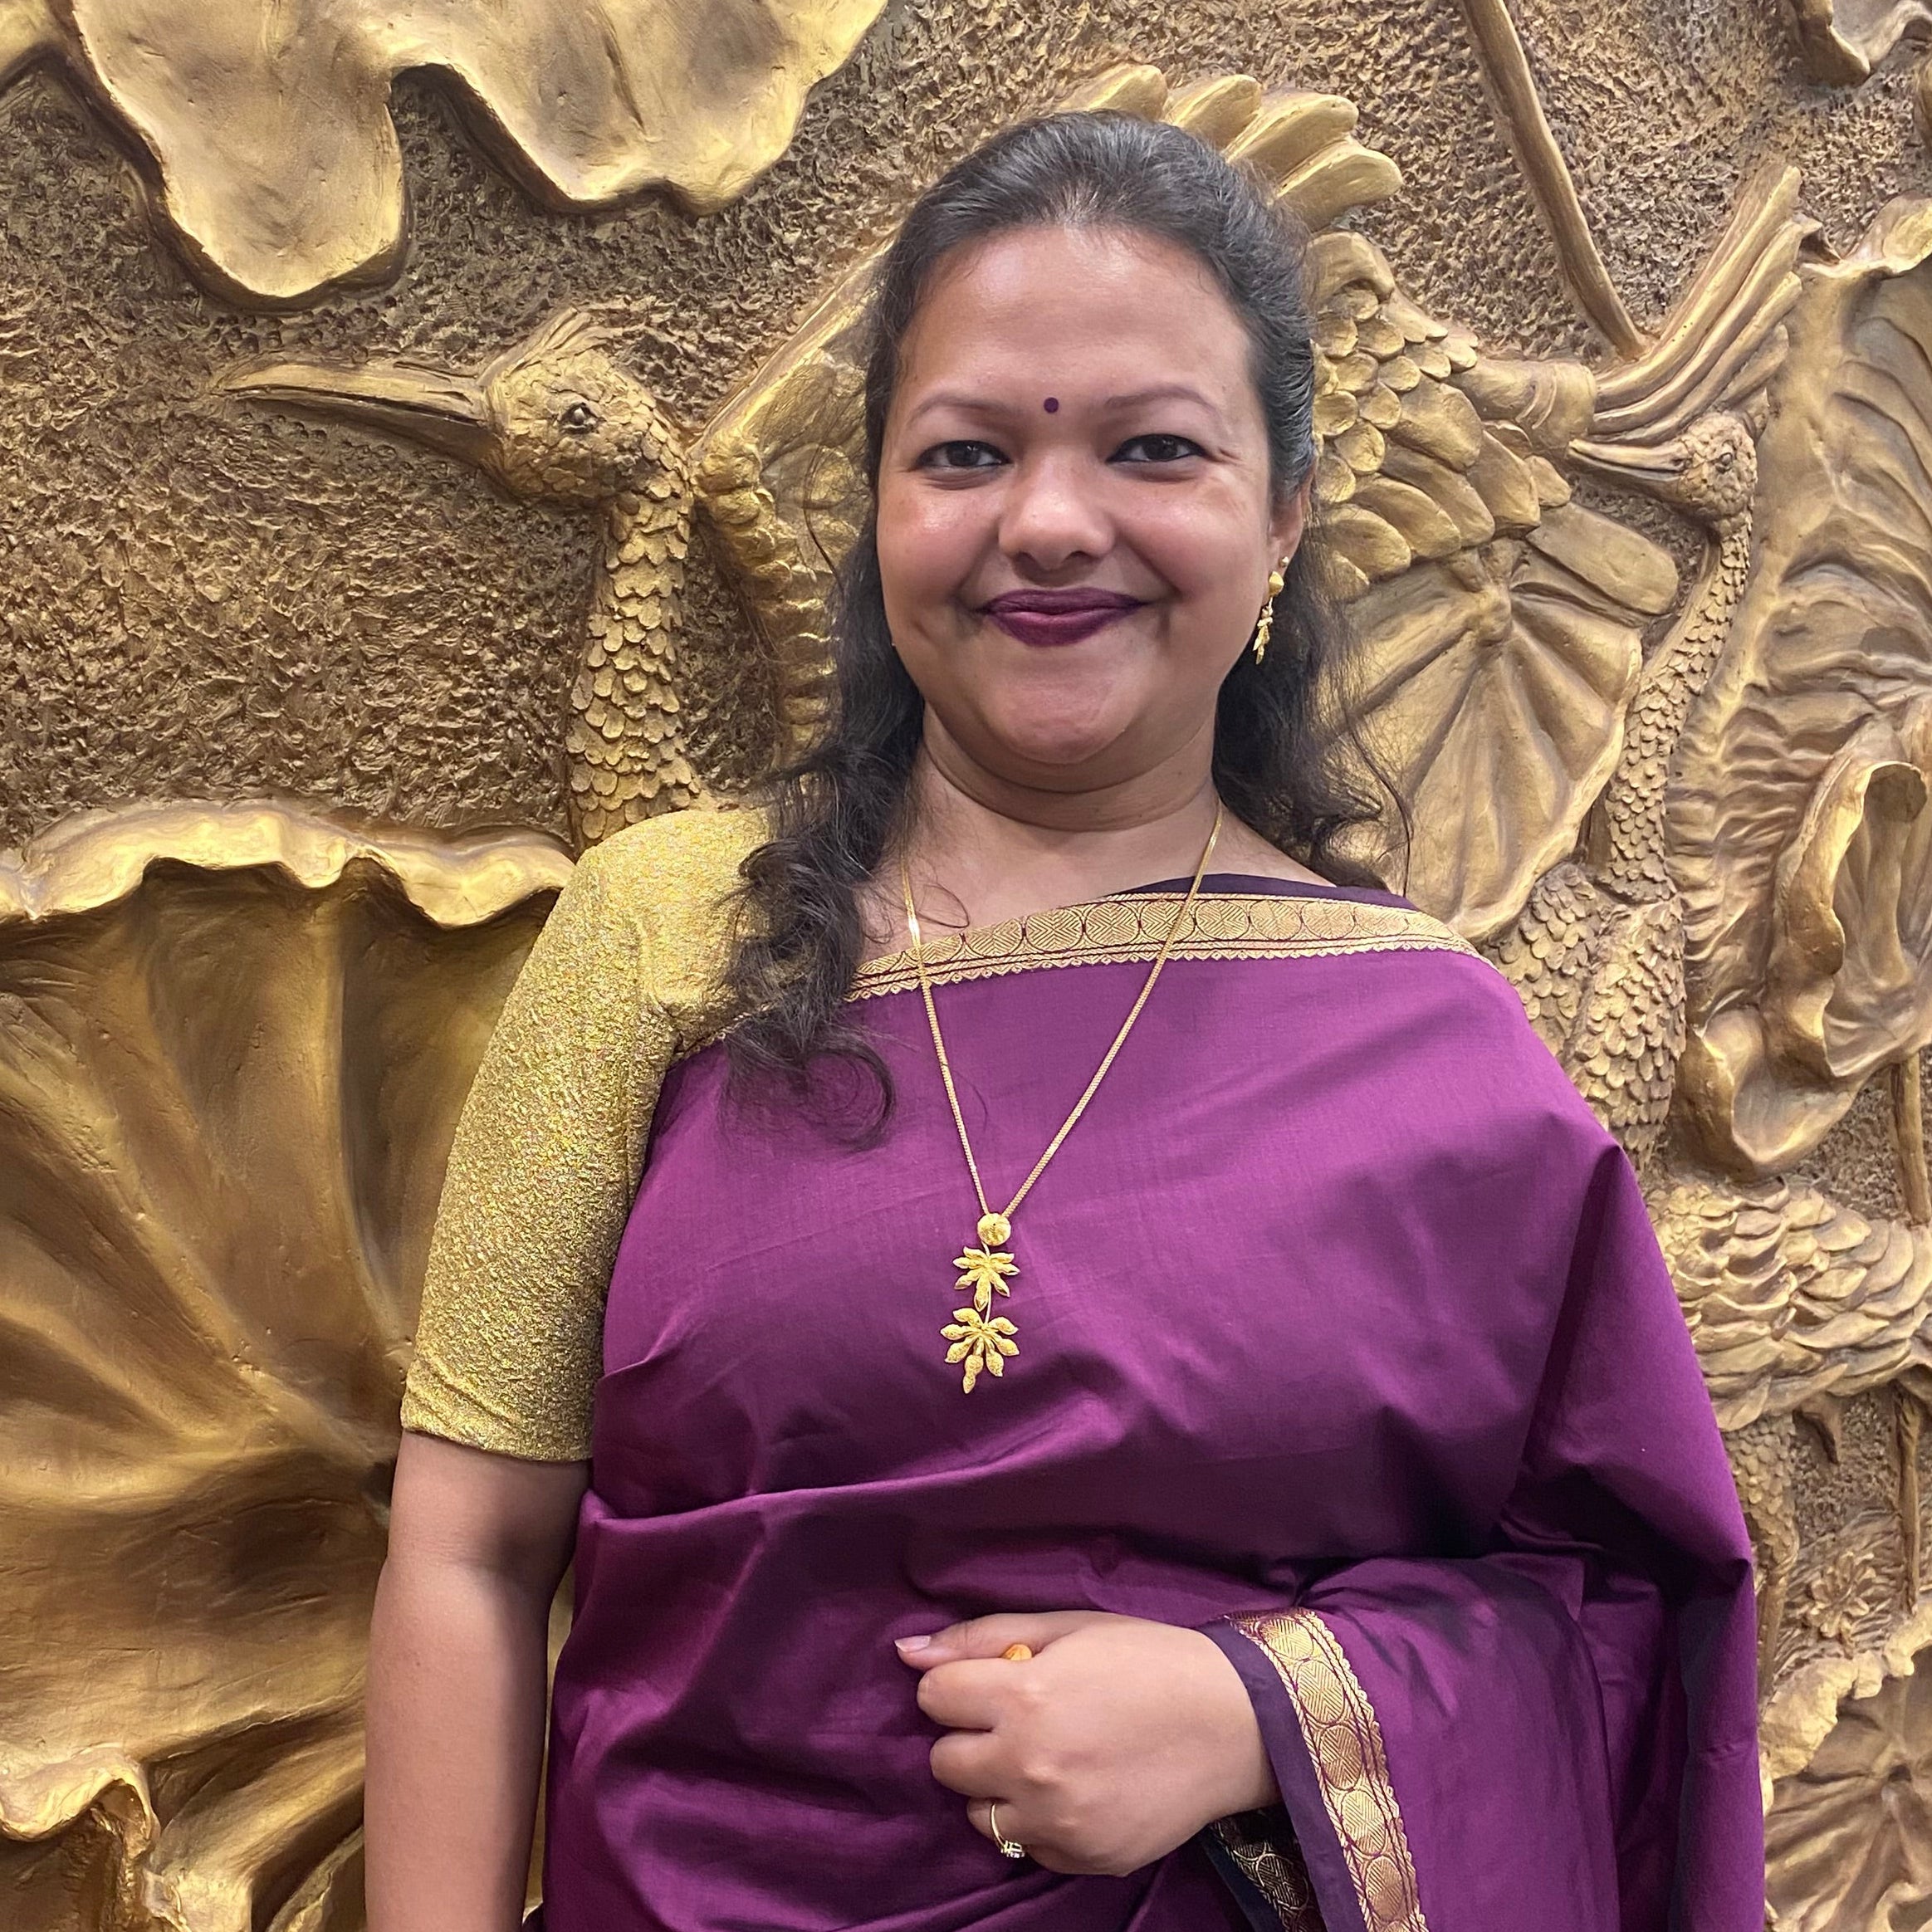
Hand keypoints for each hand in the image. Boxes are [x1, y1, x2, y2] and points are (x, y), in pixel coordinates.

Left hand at [895, 1610, 1276, 1875]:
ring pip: (978, 1814)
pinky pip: (1027, 1847)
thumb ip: (983, 1638)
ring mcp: (1057, 1822)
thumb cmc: (1149, 1659)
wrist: (1233, 1724)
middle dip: (971, 1737)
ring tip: (1048, 1758)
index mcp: (1024, 1698)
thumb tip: (907, 1652)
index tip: (989, 1682)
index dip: (958, 1685)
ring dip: (999, 1785)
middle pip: (944, 1763)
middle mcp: (1030, 1767)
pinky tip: (1078, 1789)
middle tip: (1018, 1720)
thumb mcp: (1068, 1626)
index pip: (933, 1697)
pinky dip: (1039, 1822)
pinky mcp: (1083, 1858)